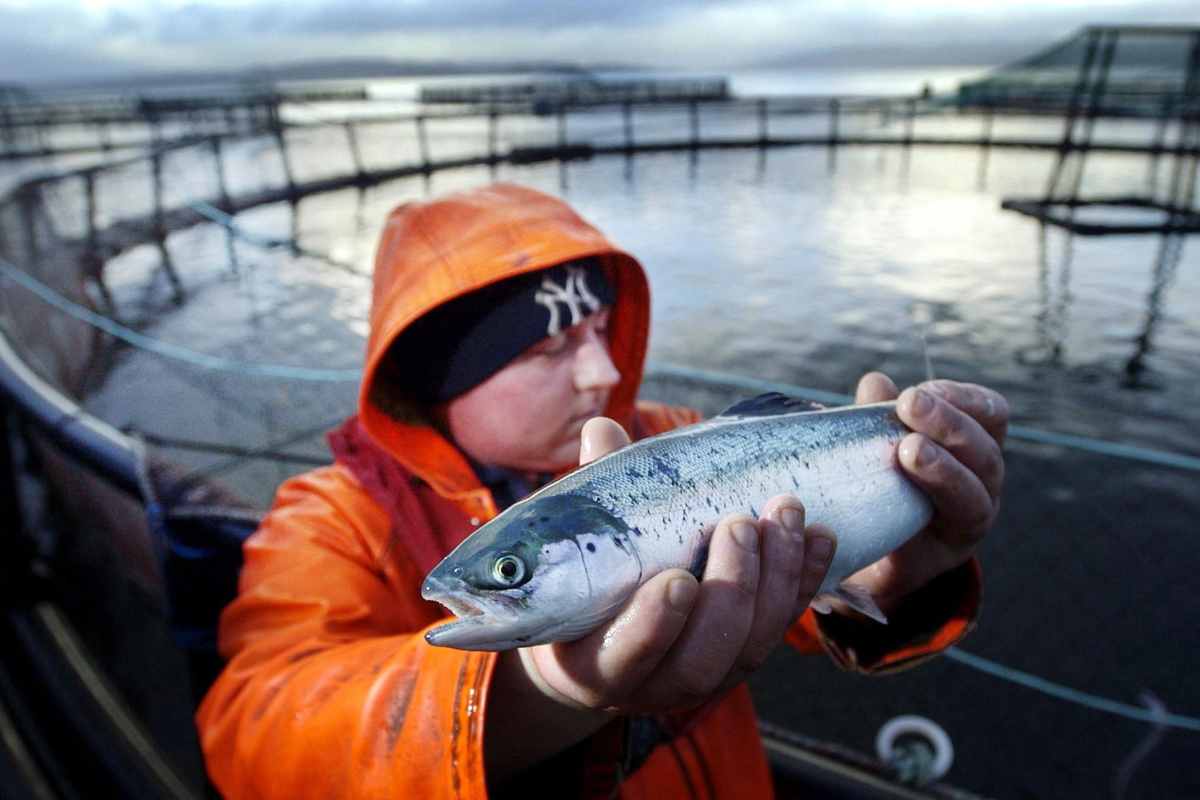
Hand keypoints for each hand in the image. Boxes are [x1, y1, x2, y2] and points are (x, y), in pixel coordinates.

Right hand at [526, 418, 836, 714]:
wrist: (605, 636)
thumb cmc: (585, 583)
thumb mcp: (578, 550)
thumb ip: (591, 496)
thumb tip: (600, 431)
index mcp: (596, 664)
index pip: (625, 658)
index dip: (654, 626)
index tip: (676, 581)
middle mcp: (656, 685)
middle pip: (702, 659)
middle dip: (730, 591)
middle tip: (737, 525)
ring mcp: (709, 676)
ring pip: (751, 647)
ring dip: (775, 580)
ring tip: (783, 514)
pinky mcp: (747, 656)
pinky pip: (783, 627)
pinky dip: (804, 582)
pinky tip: (819, 536)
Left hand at [848, 372, 1007, 612]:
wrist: (870, 550)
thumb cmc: (884, 485)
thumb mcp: (880, 444)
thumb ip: (882, 416)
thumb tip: (876, 382)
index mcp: (975, 448)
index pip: (992, 416)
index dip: (966, 399)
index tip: (929, 389)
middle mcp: (984, 485)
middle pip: (985, 453)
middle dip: (950, 425)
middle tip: (911, 404)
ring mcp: (970, 523)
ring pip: (973, 496)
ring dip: (943, 468)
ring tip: (909, 450)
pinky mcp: (945, 554)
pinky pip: (946, 535)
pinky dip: (923, 514)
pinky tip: (895, 497)